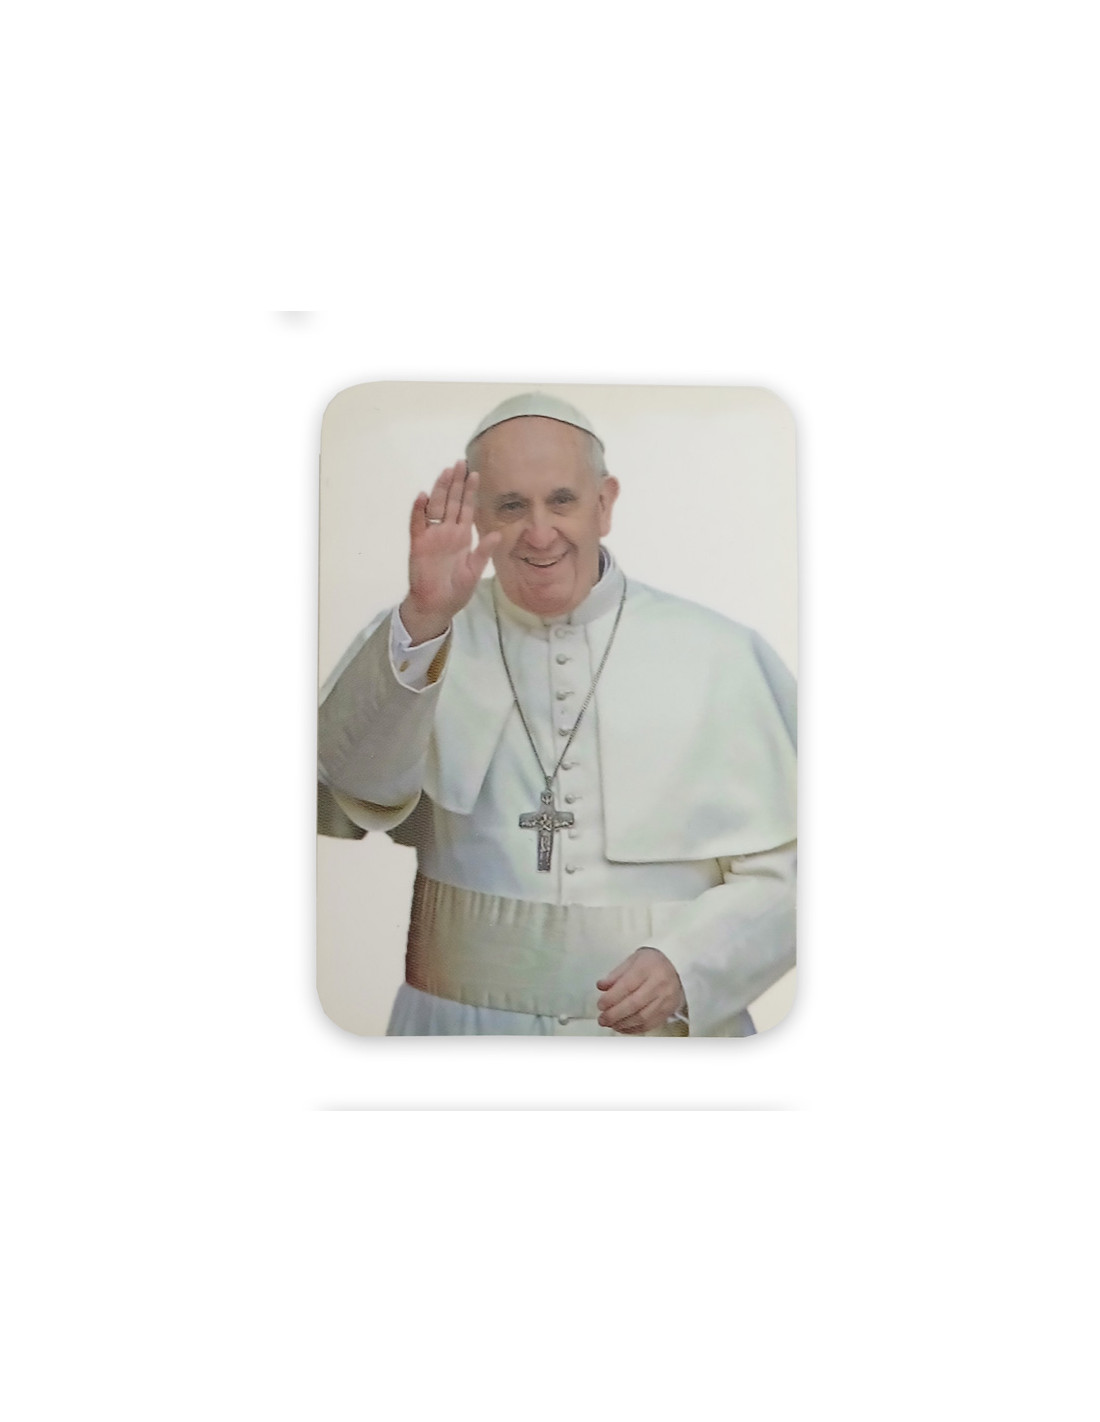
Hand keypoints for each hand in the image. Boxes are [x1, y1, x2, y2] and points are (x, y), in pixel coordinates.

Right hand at [400, 461, 501, 643]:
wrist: (436, 606)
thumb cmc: (456, 590)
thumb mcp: (474, 571)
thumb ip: (483, 552)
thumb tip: (497, 535)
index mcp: (461, 536)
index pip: (466, 508)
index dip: (469, 491)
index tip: (475, 473)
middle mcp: (447, 531)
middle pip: (450, 501)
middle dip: (455, 483)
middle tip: (459, 463)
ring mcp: (431, 536)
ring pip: (435, 507)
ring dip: (439, 490)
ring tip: (445, 473)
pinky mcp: (418, 544)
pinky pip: (417, 524)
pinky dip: (419, 510)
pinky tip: (423, 496)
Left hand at [596, 948, 685, 1034]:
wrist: (678, 966)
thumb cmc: (652, 962)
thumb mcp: (633, 960)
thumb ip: (616, 974)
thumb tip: (601, 986)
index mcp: (648, 968)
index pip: (627, 986)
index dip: (611, 998)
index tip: (600, 1004)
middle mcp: (659, 984)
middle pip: (634, 1004)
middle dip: (614, 1014)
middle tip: (602, 1019)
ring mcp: (666, 999)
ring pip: (642, 1017)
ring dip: (623, 1024)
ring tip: (610, 1024)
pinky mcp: (669, 1010)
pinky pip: (650, 1024)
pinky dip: (634, 1029)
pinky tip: (623, 1027)